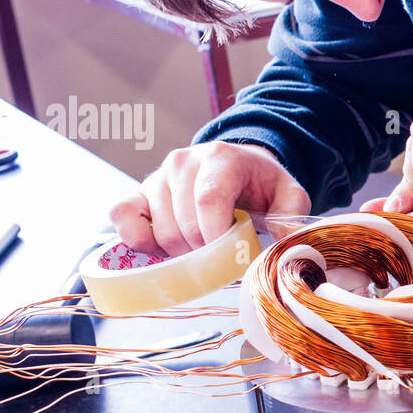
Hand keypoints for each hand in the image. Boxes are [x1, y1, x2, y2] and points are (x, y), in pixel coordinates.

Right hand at [109, 142, 309, 255]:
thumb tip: (285, 240)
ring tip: (203, 244)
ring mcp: (157, 177)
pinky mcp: (136, 193)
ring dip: (182, 252)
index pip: (208, 201)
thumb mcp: (288, 195)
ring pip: (159, 232)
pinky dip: (141, 241)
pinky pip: (121, 218)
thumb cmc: (261, 184)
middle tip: (223, 250)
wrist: (237, 167)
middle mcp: (182, 162)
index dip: (217, 237)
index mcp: (220, 158)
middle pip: (183, 225)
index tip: (231, 254)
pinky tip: (167, 246)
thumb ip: (291, 216)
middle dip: (205, 251)